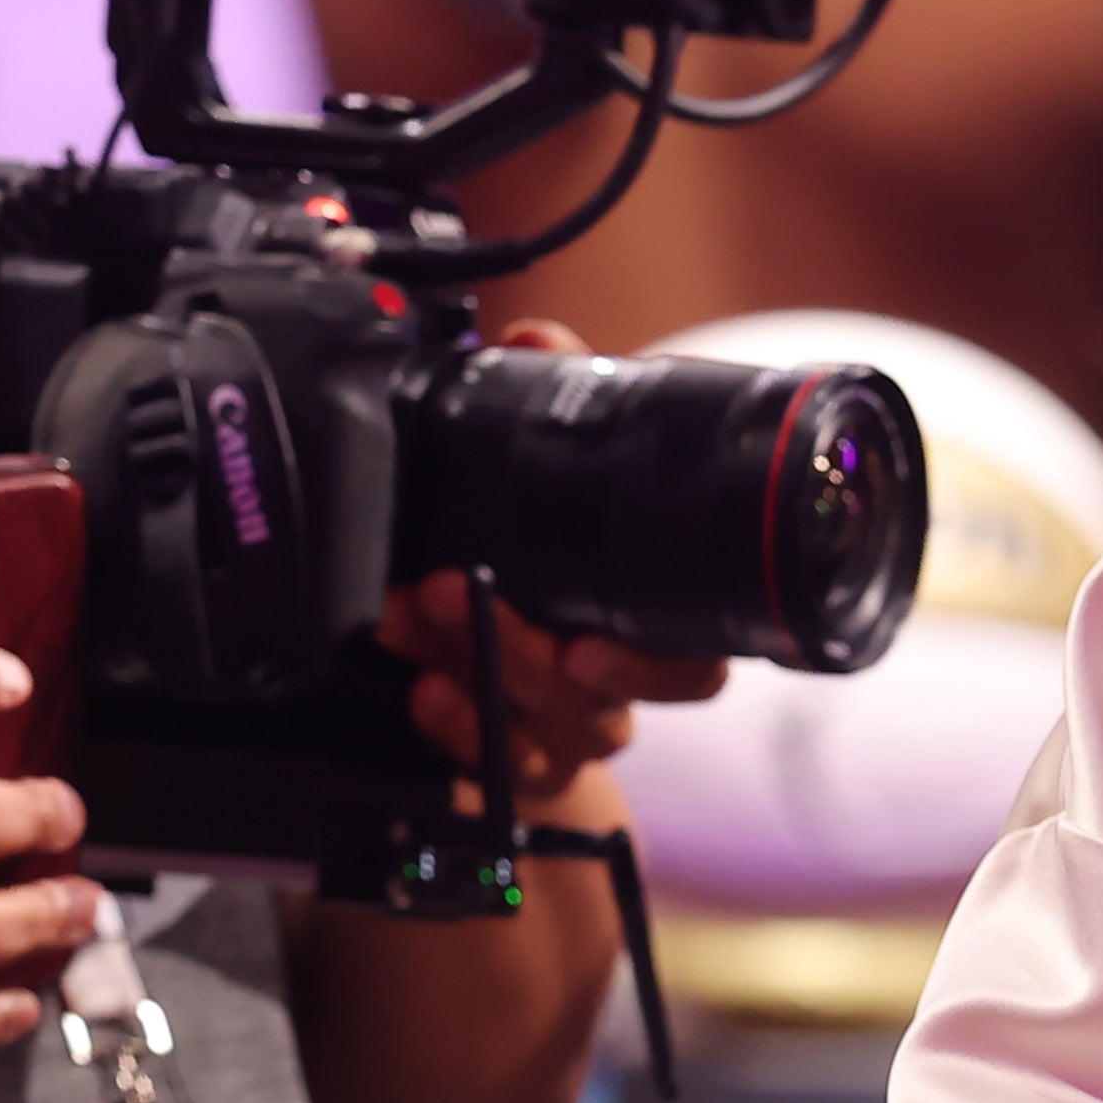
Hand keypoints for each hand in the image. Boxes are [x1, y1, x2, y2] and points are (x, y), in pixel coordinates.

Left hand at [370, 320, 725, 814]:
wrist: (527, 675)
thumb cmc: (563, 577)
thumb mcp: (564, 485)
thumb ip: (558, 412)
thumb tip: (535, 335)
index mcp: (657, 634)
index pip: (692, 668)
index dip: (652, 666)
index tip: (587, 642)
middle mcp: (617, 692)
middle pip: (601, 705)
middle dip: (524, 654)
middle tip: (452, 592)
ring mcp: (564, 733)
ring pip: (543, 732)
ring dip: (473, 674)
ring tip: (410, 621)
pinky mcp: (514, 763)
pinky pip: (496, 767)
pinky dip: (457, 729)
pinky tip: (423, 692)